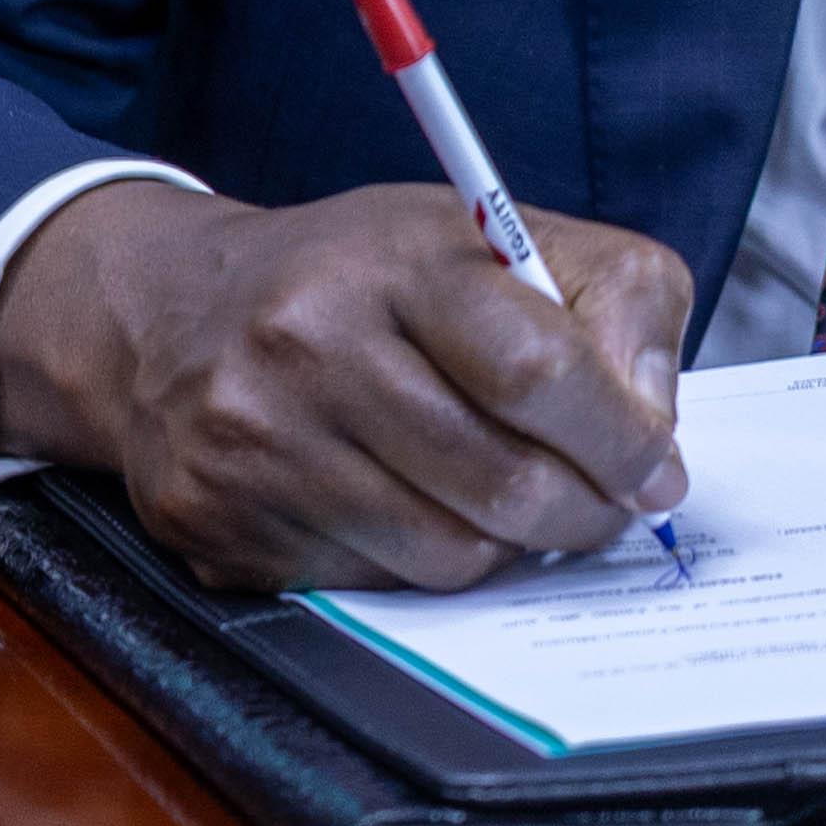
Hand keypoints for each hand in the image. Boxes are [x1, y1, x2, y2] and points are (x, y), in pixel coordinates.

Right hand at [0, 181, 689, 593]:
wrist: (171, 311)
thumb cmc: (360, 279)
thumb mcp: (494, 238)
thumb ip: (614, 298)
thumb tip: (654, 429)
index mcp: (391, 260)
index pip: (539, 368)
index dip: (622, 437)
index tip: (651, 465)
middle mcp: (305, 342)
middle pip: (505, 483)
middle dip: (583, 512)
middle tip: (597, 503)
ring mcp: (250, 439)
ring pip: (448, 556)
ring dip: (500, 544)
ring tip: (494, 495)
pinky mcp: (214, 519)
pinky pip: (373, 587)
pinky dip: (411, 562)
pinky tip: (397, 503)